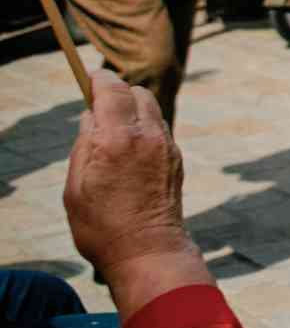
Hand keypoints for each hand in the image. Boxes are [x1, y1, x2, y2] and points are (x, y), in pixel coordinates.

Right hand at [63, 70, 205, 321]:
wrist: (149, 251)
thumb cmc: (102, 226)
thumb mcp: (76, 188)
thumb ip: (83, 145)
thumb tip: (90, 116)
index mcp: (118, 139)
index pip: (112, 89)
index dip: (99, 79)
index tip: (89, 76)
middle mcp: (148, 136)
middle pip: (137, 92)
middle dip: (118, 92)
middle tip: (98, 105)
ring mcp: (167, 146)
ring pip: (152, 109)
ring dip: (133, 109)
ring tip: (112, 130)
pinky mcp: (177, 158)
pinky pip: (160, 129)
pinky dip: (144, 127)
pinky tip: (129, 149)